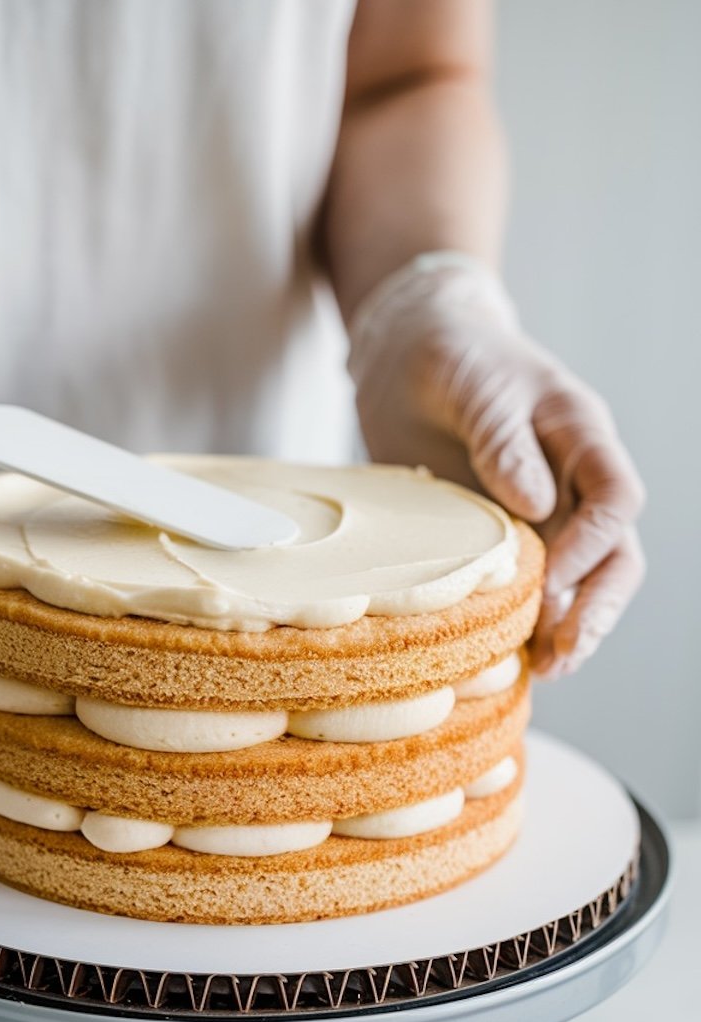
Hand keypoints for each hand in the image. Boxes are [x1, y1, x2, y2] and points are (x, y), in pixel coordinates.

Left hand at [348, 255, 645, 677]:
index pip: (615, 498)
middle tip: (563, 653)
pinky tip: (506, 655)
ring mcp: (539, 512)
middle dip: (595, 607)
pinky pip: (524, 584)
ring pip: (575, 580)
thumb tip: (537, 504)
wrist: (406, 351)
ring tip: (543, 670)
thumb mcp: (470, 383)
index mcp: (579, 434)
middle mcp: (571, 480)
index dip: (591, 545)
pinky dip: (521, 620)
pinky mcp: (499, 535)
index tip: (550, 578)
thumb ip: (501, 439)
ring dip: (563, 625)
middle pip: (612, 554)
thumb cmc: (446, 353)